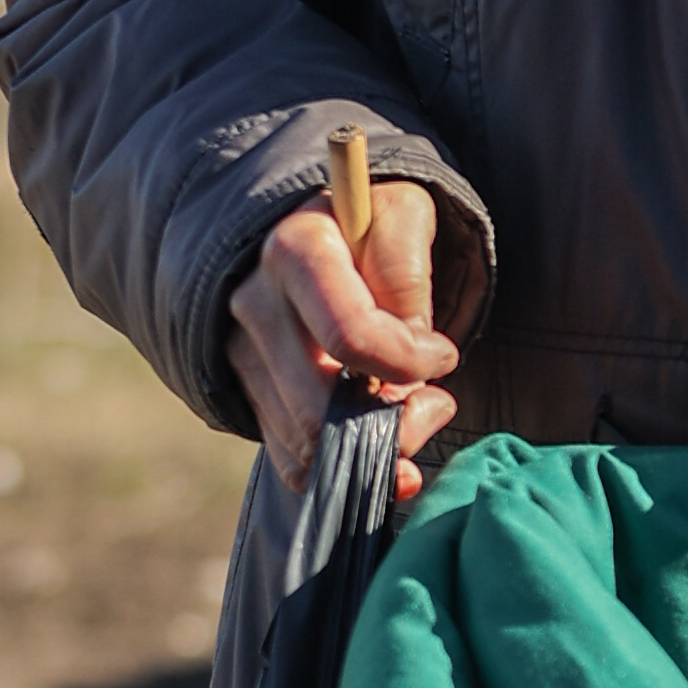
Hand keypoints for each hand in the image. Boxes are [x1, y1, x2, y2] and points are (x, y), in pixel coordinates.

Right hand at [227, 177, 457, 497]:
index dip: (411, 362)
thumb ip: (409, 276)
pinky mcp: (247, 390)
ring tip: (412, 413)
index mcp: (294, 249)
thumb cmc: (369, 225)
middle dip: (395, 425)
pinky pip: (292, 460)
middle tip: (435, 403)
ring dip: (375, 448)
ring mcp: (243, 353)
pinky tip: (383, 449)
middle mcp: (255, 303)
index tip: (444, 354)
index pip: (350, 336)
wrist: (314, 231)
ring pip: (306, 444)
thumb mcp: (403, 217)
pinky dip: (343, 470)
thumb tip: (407, 348)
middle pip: (319, 408)